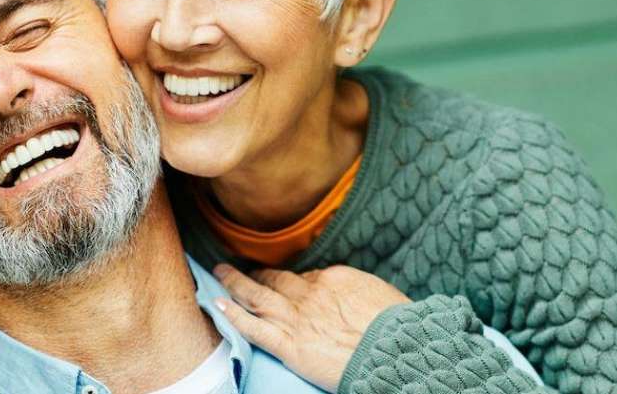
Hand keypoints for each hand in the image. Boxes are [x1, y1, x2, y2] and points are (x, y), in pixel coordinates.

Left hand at [212, 264, 410, 391]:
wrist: (398, 349)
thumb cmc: (400, 327)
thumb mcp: (381, 295)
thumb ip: (356, 292)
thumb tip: (349, 296)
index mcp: (334, 279)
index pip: (304, 276)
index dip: (290, 279)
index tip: (281, 279)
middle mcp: (309, 295)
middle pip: (275, 280)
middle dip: (256, 274)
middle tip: (239, 268)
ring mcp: (296, 319)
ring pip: (256, 296)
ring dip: (234, 283)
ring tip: (219, 273)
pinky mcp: (289, 346)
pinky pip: (253, 328)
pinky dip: (233, 317)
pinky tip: (217, 305)